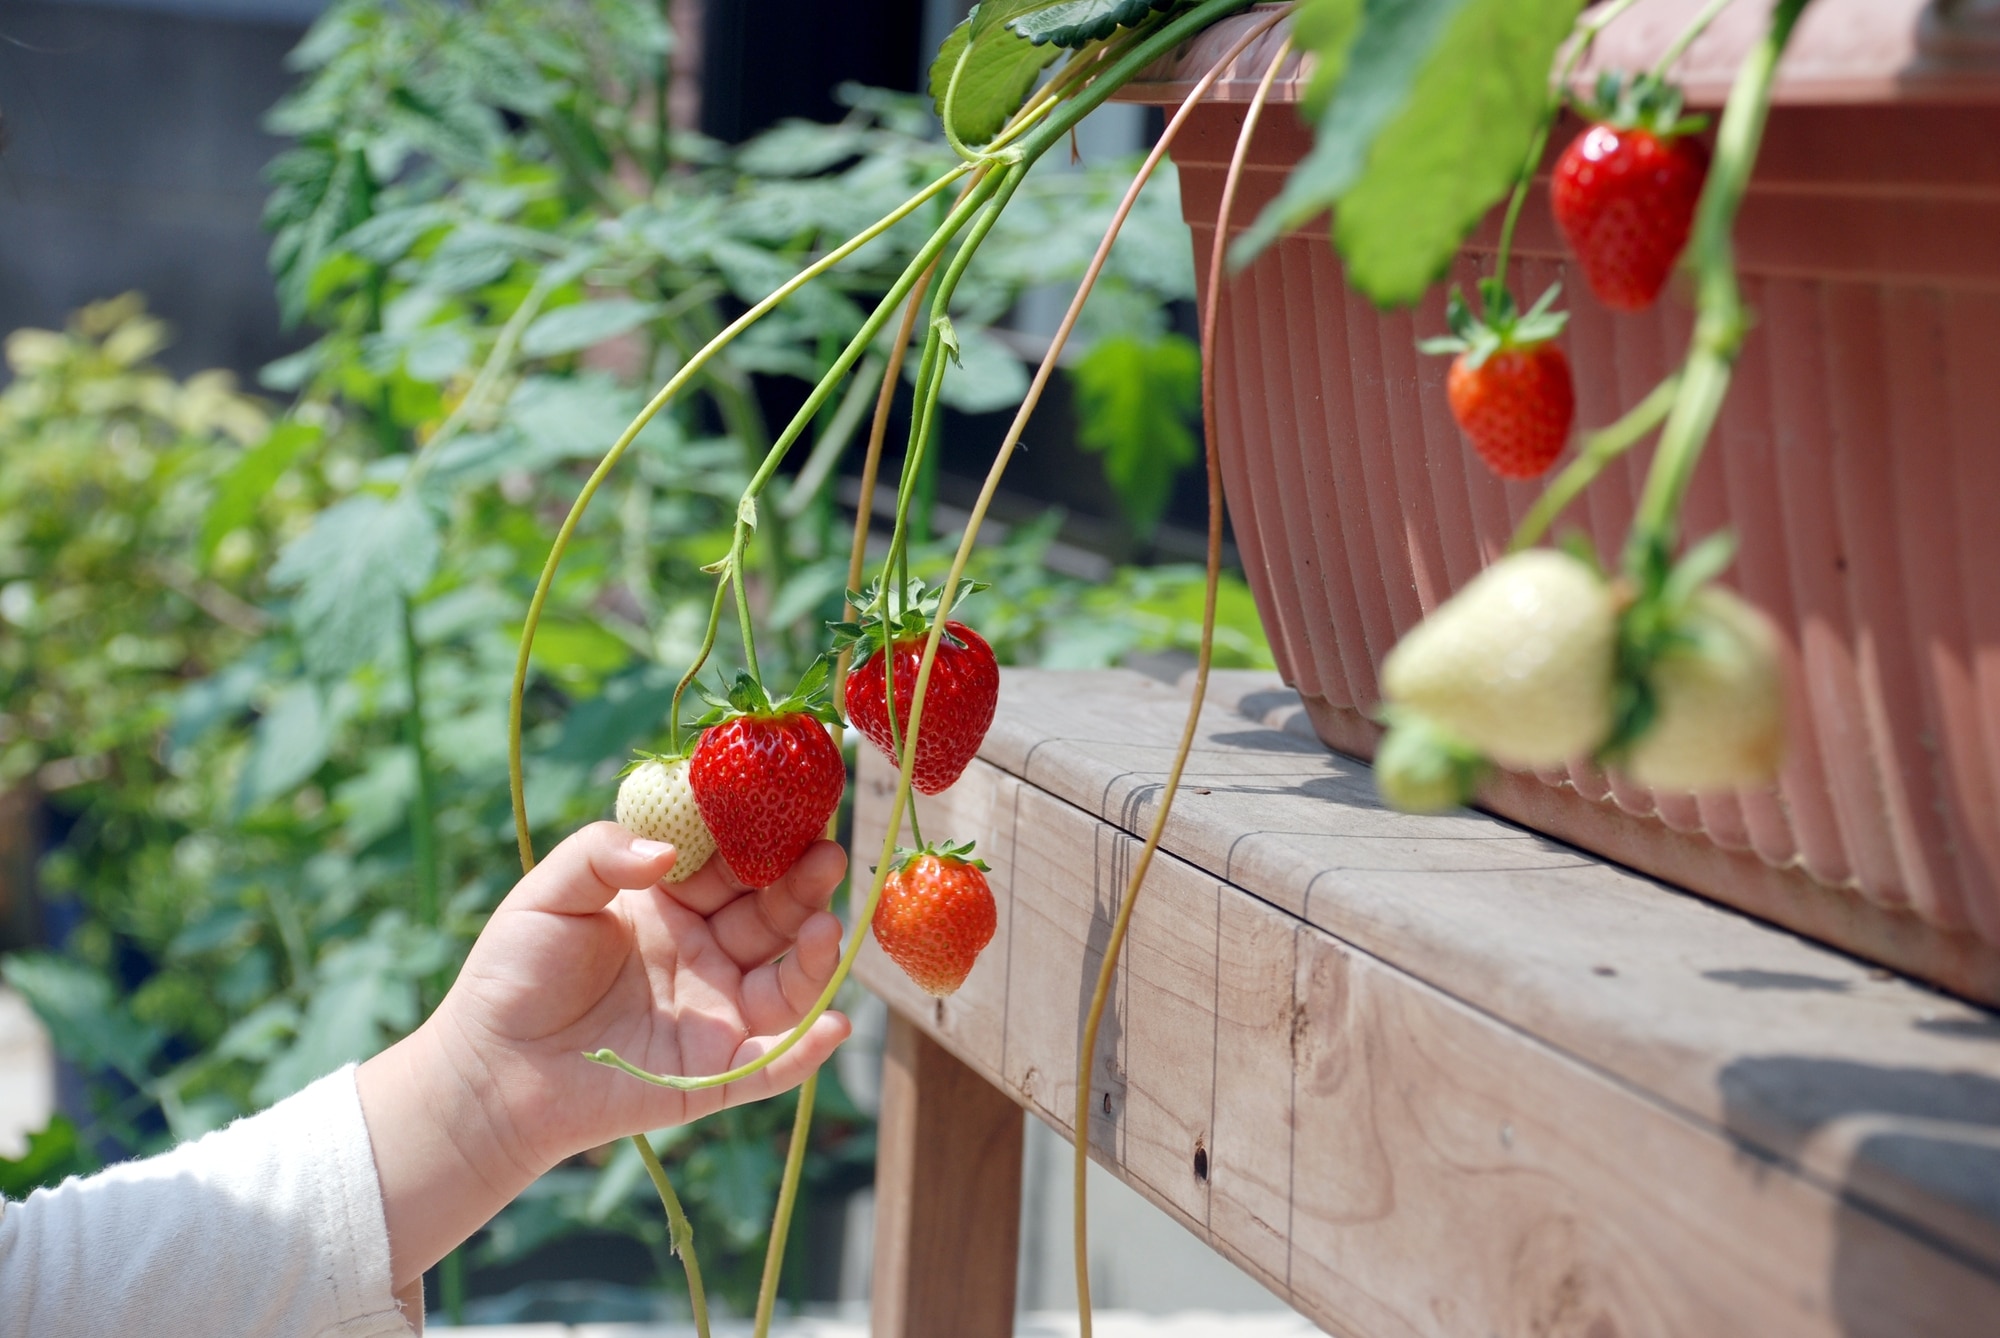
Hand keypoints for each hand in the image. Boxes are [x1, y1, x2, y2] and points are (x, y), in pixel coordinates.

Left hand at [356, 822, 851, 1293]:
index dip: (764, 836)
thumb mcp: (549, 893)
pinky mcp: (714, 1074)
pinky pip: (773, 1062)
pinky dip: (809, 1049)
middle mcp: (704, 953)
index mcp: (669, 904)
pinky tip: (837, 1024)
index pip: (732, 862)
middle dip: (804, 884)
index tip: (795, 805)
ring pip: (786, 984)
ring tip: (824, 928)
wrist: (489, 1073)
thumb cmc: (513, 974)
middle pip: (772, 915)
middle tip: (829, 854)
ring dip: (816, 956)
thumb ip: (603, 853)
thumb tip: (668, 849)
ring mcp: (715, 1013)